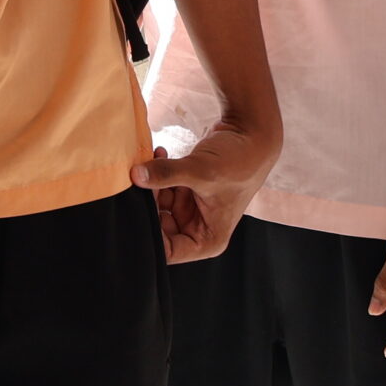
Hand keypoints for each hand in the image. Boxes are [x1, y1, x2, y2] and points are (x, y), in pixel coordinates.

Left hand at [134, 121, 278, 262]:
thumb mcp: (200, 170)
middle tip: (141, 181)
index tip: (135, 210)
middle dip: (149, 205)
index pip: (168, 251)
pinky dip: (159, 172)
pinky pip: (165, 187)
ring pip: (159, 205)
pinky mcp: (189, 190)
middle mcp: (199, 228)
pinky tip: (160, 152)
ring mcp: (193, 209)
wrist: (251, 134)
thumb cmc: (238, 161)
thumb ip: (166, 174)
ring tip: (151, 161)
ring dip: (153, 184)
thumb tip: (134, 176)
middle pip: (160, 227)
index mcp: (208, 239)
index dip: (149, 234)